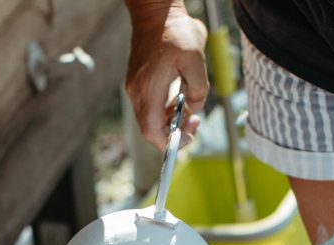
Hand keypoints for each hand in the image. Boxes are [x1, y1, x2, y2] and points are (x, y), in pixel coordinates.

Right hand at [124, 1, 209, 149]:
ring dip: (168, 123)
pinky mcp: (137, 83)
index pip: (151, 130)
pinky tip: (178, 103)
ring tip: (189, 113)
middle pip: (149, 129)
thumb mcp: (196, 59)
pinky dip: (163, 112)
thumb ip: (198, 89)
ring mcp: (134, 88)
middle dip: (172, 133)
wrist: (155, 13)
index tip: (186, 138)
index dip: (168, 142)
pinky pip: (148, 108)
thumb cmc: (175, 32)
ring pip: (149, 120)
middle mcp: (136, 91)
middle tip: (194, 124)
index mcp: (149, 88)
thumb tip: (194, 109)